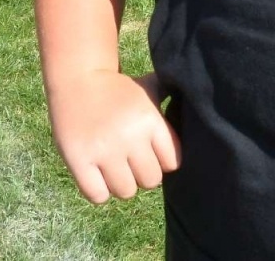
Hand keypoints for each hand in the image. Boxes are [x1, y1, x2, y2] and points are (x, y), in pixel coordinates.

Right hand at [48, 70, 180, 203]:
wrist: (76, 77)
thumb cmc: (117, 88)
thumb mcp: (148, 87)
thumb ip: (170, 101)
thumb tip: (198, 105)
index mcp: (150, 120)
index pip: (172, 163)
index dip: (163, 161)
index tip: (151, 153)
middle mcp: (130, 136)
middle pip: (150, 181)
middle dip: (142, 174)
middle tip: (130, 161)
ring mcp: (104, 150)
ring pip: (126, 192)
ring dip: (120, 184)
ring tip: (112, 167)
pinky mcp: (78, 160)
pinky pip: (98, 196)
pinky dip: (98, 191)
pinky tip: (96, 175)